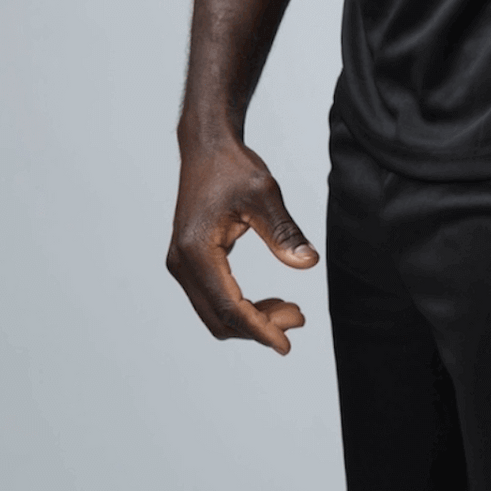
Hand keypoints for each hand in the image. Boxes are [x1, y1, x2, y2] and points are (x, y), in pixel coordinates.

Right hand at [166, 136, 317, 353]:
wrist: (206, 147)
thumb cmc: (232, 167)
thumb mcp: (265, 195)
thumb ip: (284, 232)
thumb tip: (308, 264)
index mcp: (196, 250)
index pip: (229, 306)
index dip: (259, 329)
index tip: (286, 343)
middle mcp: (182, 263)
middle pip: (219, 318)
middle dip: (258, 327)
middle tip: (298, 319)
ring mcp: (182, 264)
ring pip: (214, 312)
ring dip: (251, 319)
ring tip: (290, 311)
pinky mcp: (188, 261)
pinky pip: (213, 298)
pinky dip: (240, 306)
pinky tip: (269, 301)